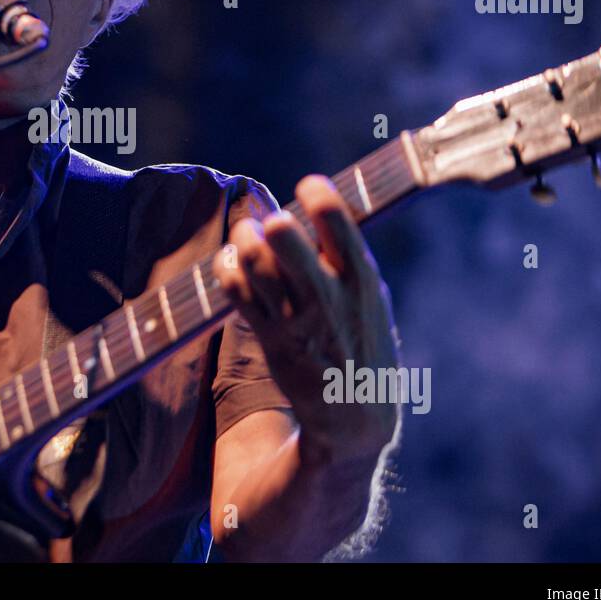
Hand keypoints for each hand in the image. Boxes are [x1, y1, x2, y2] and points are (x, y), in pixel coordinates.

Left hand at [213, 175, 400, 467]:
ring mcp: (296, 318)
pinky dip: (227, 269)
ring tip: (246, 236)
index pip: (338, 223)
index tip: (308, 185)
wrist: (355, 415)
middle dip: (272, 220)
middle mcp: (328, 297)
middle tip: (271, 220)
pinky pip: (236, 292)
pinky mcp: (269, 338)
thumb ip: (347, 259)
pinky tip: (230, 264)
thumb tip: (315, 210)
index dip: (318, 195)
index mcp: (363, 281)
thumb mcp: (373, 300)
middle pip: (286, 239)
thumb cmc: (363, 345)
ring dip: (243, 239)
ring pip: (255, 262)